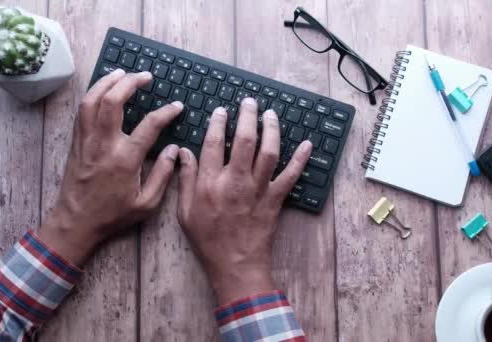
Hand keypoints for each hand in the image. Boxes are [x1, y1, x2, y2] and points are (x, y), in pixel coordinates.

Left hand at [38, 69, 183, 265]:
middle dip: (130, 83)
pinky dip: (92, 94)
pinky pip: (82, 110)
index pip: (149, 125)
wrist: (76, 222)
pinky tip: (102, 89)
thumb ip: (163, 174)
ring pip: (92, 100)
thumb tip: (174, 150)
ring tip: (122, 72)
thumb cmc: (113, 215)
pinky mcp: (76, 142)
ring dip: (107, 82)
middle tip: (145, 76)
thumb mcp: (147, 203)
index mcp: (125, 159)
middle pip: (113, 101)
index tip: (176, 106)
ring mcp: (87, 141)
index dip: (166, 112)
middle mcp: (104, 144)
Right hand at [177, 98, 311, 303]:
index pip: (213, 144)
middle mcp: (235, 181)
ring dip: (271, 130)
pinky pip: (291, 176)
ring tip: (271, 114)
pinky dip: (301, 159)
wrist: (235, 265)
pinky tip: (308, 144)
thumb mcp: (186, 212)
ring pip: (268, 152)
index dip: (217, 123)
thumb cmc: (208, 240)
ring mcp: (258, 189)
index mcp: (210, 183)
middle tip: (249, 102)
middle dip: (247, 117)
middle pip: (243, 140)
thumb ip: (185, 180)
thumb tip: (183, 153)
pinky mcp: (275, 199)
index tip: (221, 111)